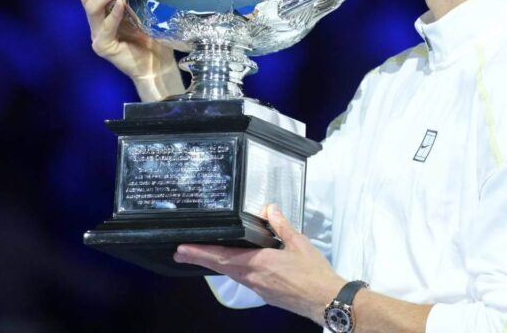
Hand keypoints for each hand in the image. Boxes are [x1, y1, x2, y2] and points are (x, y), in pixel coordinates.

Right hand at [75, 0, 183, 99]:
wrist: (159, 64)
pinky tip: (122, 5)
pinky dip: (113, 14)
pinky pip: (104, 27)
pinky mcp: (104, 46)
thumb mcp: (144, 9)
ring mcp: (98, 35)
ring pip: (90, 8)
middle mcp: (97, 22)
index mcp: (103, 10)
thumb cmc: (154, 36)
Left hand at [174, 204, 345, 322]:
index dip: (200, 253)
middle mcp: (253, 278)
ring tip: (204, 256)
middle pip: (220, 267)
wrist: (326, 299)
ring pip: (231, 274)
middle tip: (181, 253)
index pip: (222, 257)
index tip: (182, 249)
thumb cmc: (314, 272)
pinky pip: (244, 279)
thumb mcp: (298, 242)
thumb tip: (269, 208)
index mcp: (258, 263)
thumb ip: (281, 225)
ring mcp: (258, 288)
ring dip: (215, 264)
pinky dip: (233, 270)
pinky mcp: (266, 294)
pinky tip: (235, 265)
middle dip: (199, 258)